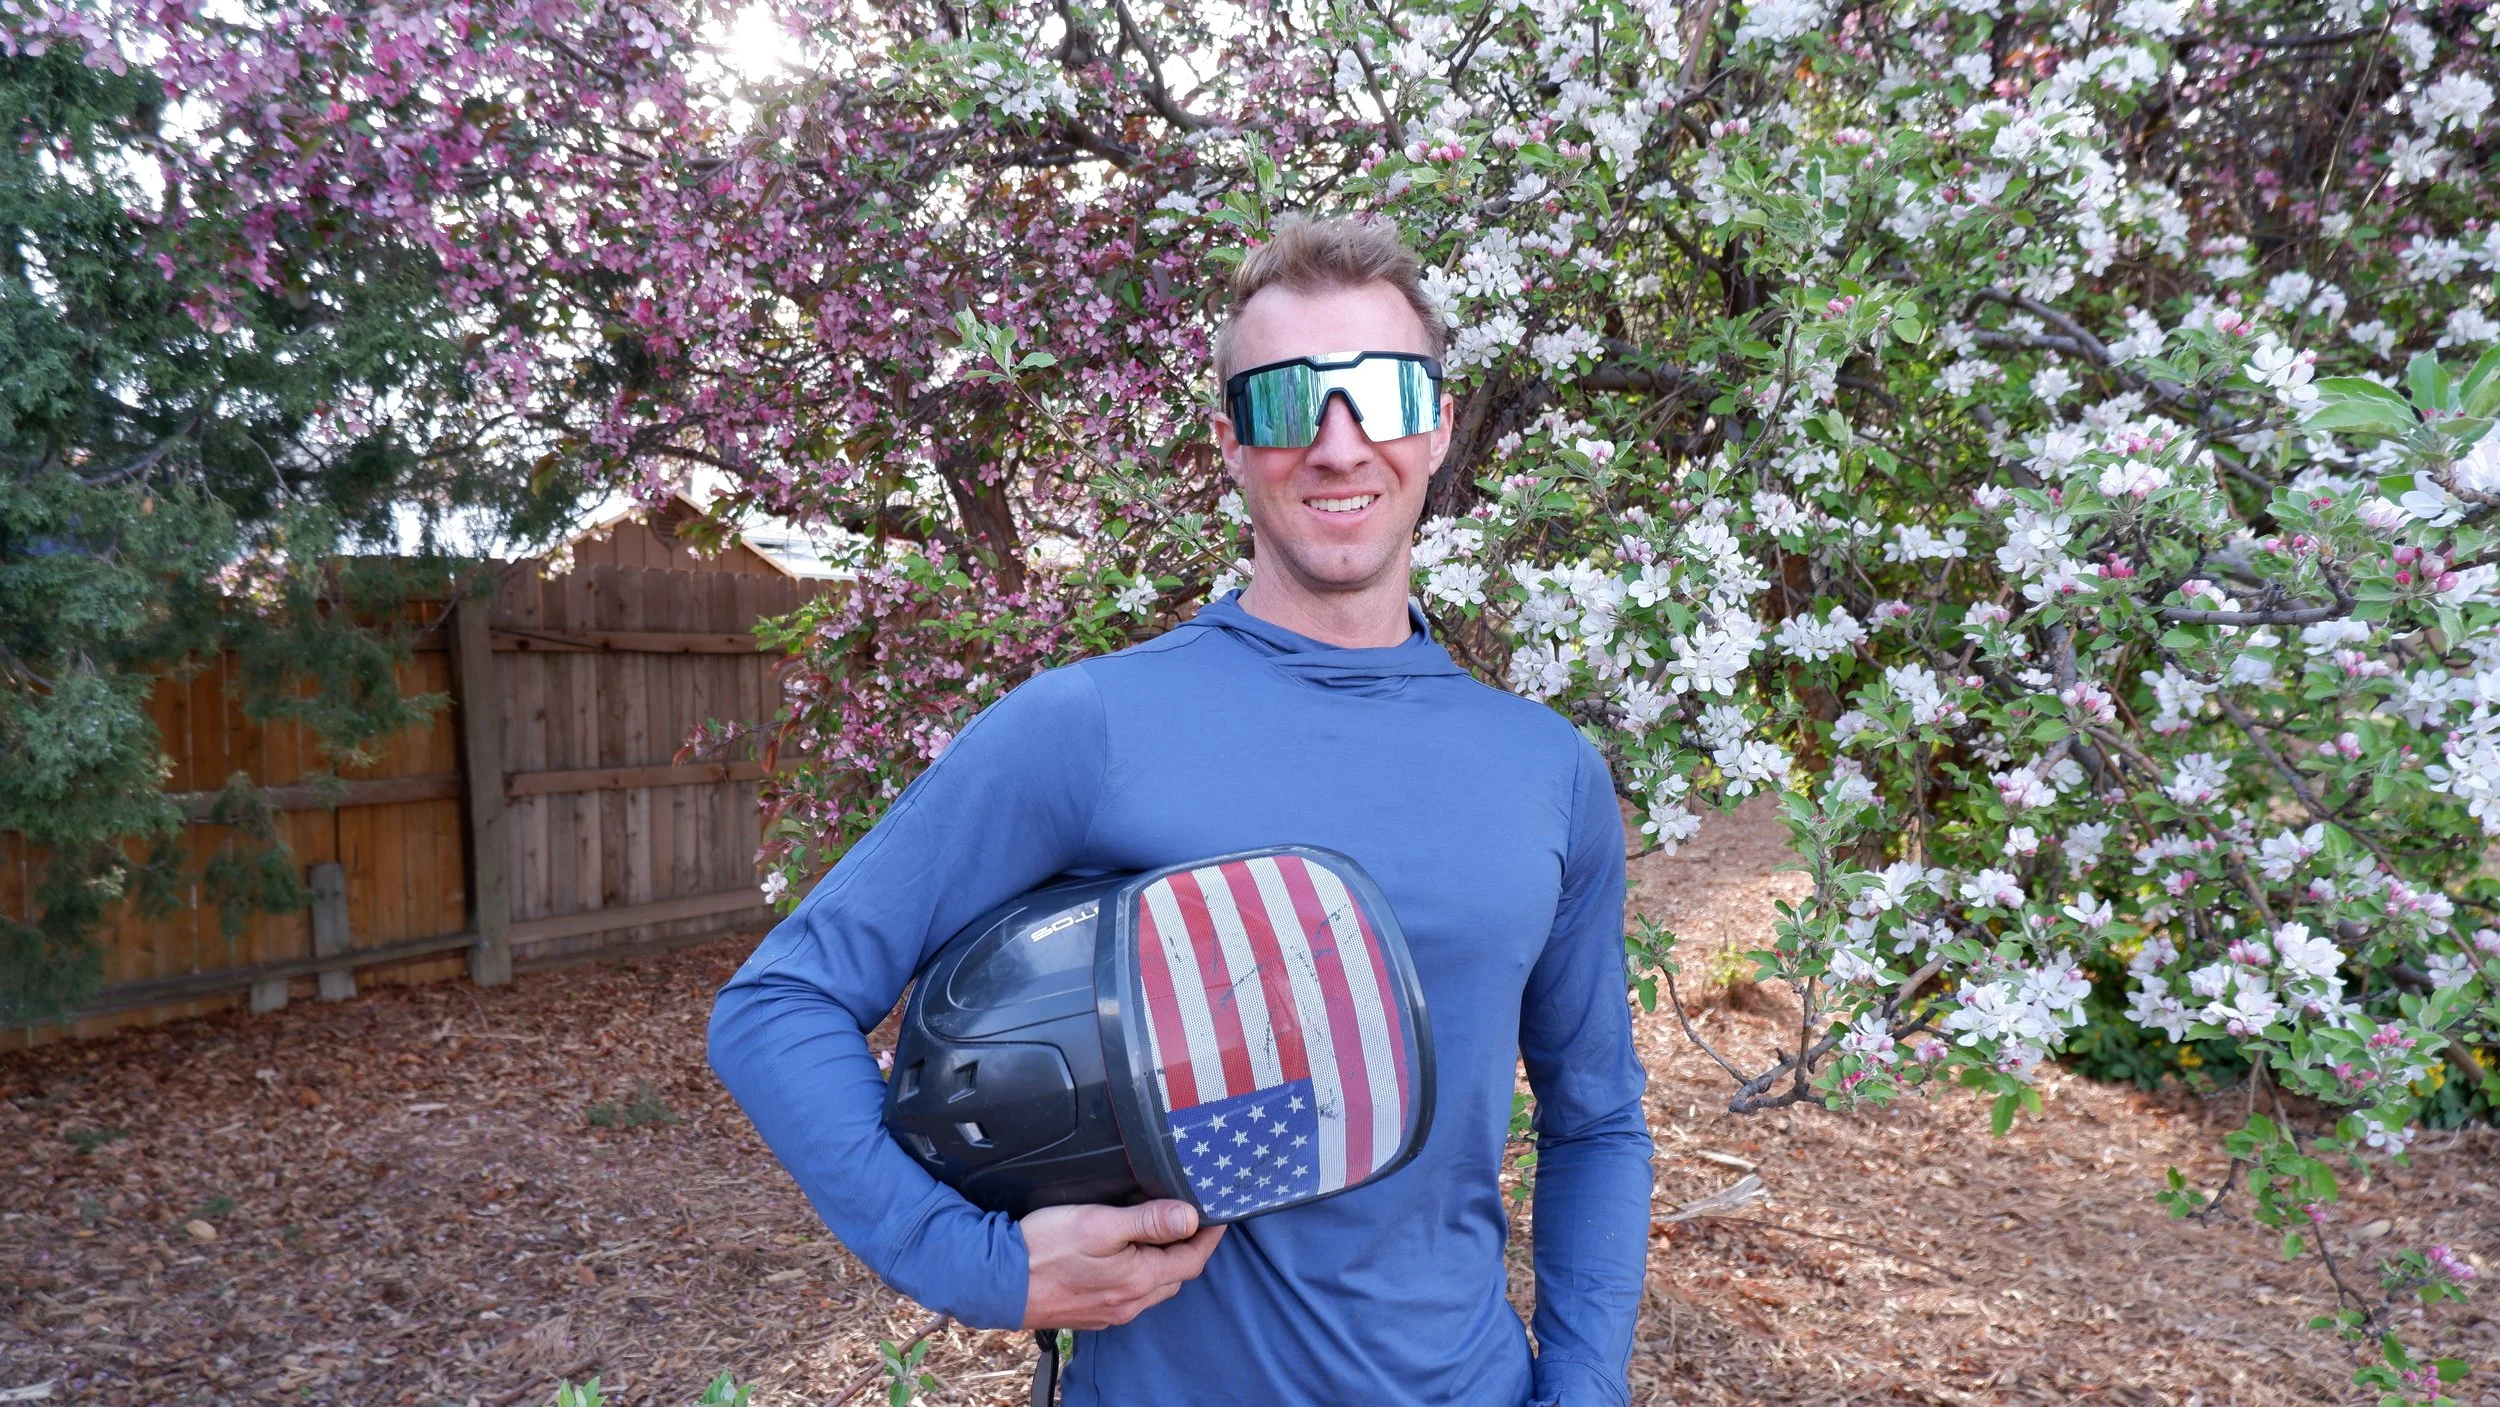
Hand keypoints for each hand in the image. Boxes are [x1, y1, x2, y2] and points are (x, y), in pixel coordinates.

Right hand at [1018, 1199, 1225, 1329]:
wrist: (993, 1282)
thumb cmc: (1043, 1249)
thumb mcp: (1099, 1224)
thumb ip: (1148, 1221)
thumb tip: (1191, 1217)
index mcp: (1138, 1281)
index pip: (1192, 1259)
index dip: (1209, 1235)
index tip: (1218, 1214)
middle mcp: (1128, 1303)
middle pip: (1175, 1275)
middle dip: (1188, 1248)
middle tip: (1191, 1217)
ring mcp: (1108, 1312)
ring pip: (1152, 1286)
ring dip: (1163, 1261)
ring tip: (1160, 1231)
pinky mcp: (1089, 1312)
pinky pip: (1128, 1294)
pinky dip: (1138, 1273)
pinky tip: (1125, 1255)